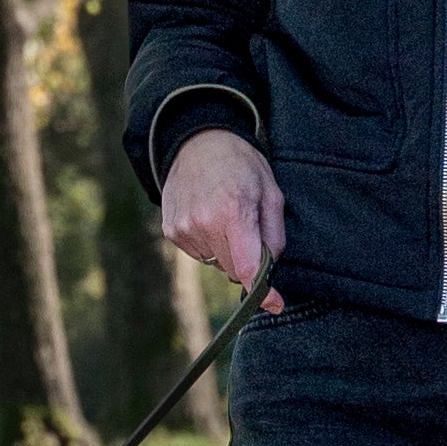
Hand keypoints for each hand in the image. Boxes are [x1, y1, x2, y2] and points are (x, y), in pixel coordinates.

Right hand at [160, 127, 284, 301]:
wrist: (199, 142)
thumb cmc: (242, 165)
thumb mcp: (271, 192)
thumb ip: (274, 235)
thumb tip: (269, 271)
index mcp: (233, 212)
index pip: (248, 266)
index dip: (263, 291)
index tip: (274, 304)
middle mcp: (204, 224)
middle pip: (234, 268)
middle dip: (246, 258)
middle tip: (248, 228)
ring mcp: (184, 229)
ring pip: (216, 262)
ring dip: (226, 250)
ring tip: (224, 215)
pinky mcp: (172, 231)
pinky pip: (199, 253)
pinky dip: (208, 243)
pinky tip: (208, 216)